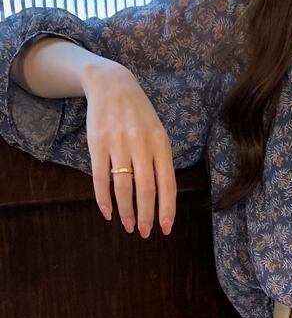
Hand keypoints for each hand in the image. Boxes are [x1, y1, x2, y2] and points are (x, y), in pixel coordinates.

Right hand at [81, 61, 176, 237]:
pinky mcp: (97, 143)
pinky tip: (108, 212)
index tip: (166, 228)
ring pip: (123, 186)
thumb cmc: (140, 117)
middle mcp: (142, 145)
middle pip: (146, 189)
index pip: (167, 184)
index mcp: (162, 145)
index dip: (167, 209)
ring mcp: (119, 144)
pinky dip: (104, 198)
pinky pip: (100, 177)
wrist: (112, 84)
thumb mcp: (159, 135)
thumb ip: (161, 163)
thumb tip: (163, 199)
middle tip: (144, 233)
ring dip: (126, 211)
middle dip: (146, 215)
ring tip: (127, 226)